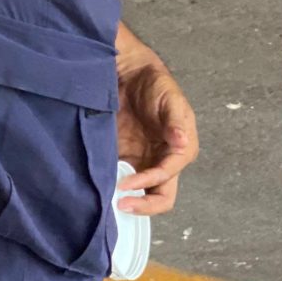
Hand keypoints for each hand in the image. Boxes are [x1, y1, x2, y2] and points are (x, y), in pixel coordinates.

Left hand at [117, 53, 197, 216]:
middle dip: (143, 205)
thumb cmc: (155, 84)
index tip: (126, 184)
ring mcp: (143, 162)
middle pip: (160, 197)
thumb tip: (182, 142)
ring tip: (108, 203)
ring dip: (128, 201)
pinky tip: (99, 192)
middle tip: (121, 206)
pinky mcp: (124, 159)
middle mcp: (163, 161)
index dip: (147, 182)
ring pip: (141, 194)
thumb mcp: (170, 99)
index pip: (166, 176)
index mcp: (180, 150)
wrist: (129, 74)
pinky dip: (112, 190)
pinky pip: (121, 181)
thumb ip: (176, 121)